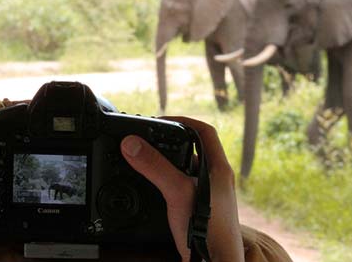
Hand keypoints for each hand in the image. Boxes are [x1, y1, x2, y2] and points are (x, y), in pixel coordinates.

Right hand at [120, 116, 243, 261]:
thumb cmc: (208, 231)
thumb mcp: (177, 192)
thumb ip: (155, 167)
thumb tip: (132, 144)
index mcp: (219, 168)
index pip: (205, 131)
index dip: (183, 120)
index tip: (160, 120)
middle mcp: (216, 180)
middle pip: (193, 149)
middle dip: (170, 142)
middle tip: (148, 141)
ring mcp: (209, 197)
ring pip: (185, 170)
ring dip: (166, 164)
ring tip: (145, 161)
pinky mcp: (199, 212)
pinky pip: (180, 189)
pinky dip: (165, 184)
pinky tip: (152, 189)